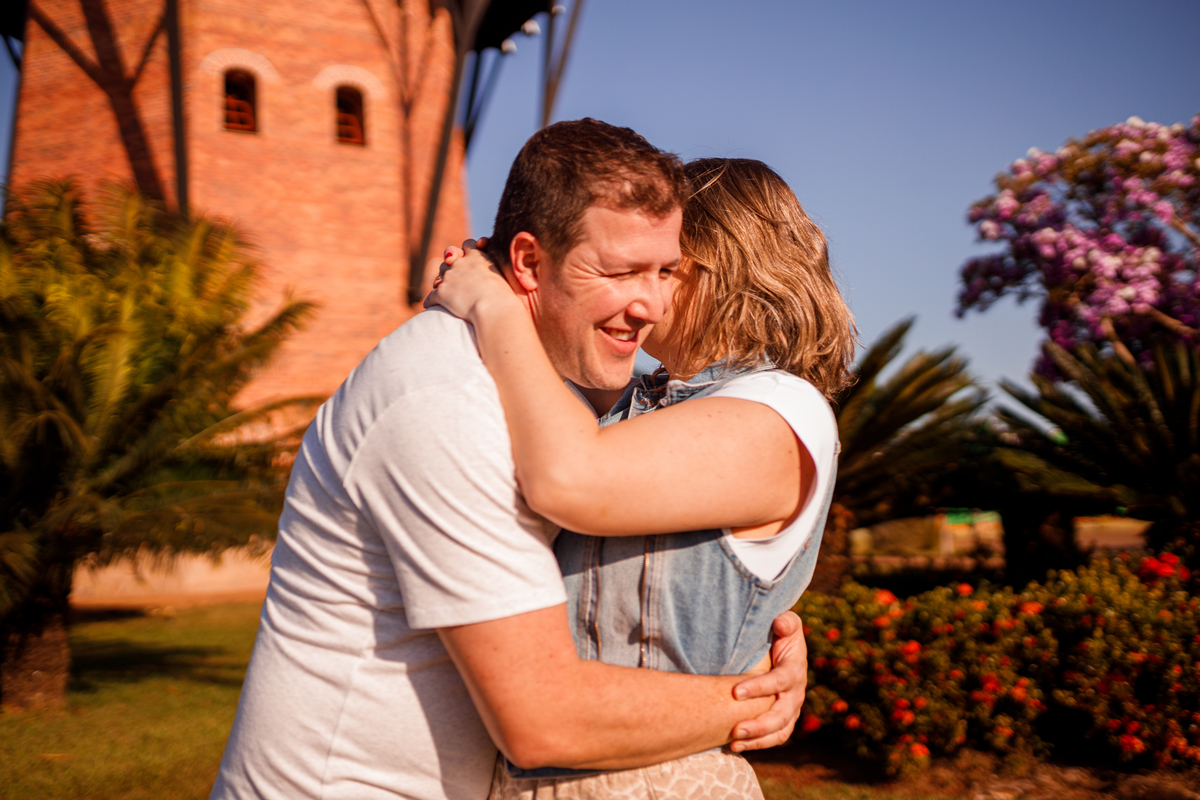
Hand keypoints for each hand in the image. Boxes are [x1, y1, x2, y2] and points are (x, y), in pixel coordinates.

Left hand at [423, 238, 518, 321]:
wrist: (495, 309)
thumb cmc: (506, 297)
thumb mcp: (504, 277)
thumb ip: (495, 272)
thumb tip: (496, 277)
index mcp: (478, 257)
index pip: (468, 244)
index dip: (465, 250)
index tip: (466, 256)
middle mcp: (461, 263)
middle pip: (448, 258)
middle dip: (448, 265)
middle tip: (452, 276)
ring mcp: (449, 277)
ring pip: (439, 276)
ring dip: (440, 283)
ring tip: (444, 294)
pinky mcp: (441, 292)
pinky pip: (430, 297)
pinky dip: (431, 302)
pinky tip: (431, 307)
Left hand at [728, 611, 806, 751]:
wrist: (785, 649)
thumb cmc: (781, 635)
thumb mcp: (787, 623)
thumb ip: (786, 621)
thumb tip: (779, 623)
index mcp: (794, 670)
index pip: (779, 682)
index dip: (759, 688)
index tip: (735, 692)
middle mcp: (795, 694)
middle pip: (781, 715)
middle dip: (759, 724)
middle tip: (735, 730)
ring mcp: (790, 709)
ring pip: (779, 731)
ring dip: (757, 740)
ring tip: (733, 743)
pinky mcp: (783, 720)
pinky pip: (774, 738)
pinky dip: (756, 744)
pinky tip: (733, 747)